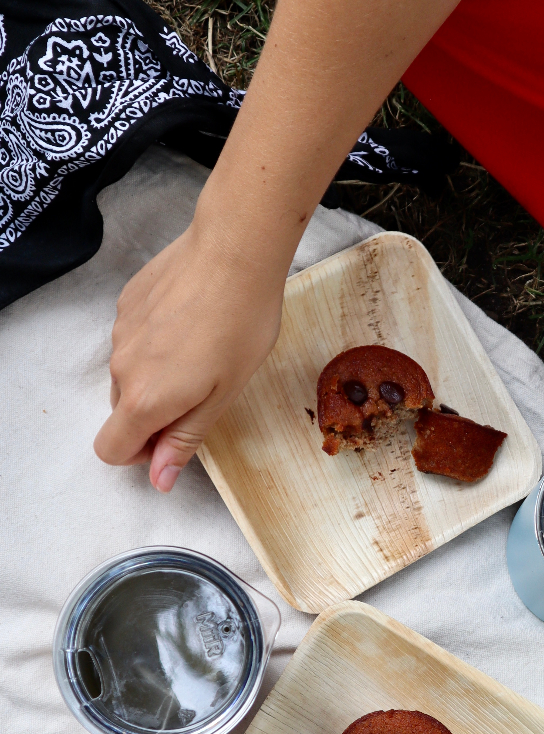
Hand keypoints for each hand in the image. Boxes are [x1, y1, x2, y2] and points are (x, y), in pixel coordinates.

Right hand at [93, 215, 285, 491]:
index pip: (111, 450)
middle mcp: (121, 368)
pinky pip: (135, 338)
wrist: (235, 253)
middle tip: (206, 388)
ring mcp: (120, 331)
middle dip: (157, 412)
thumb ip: (186, 437)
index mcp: (144, 399)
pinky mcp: (127, 302)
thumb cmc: (243, 325)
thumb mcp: (225, 393)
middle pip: (124, 411)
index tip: (177, 435)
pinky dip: (158, 340)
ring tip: (206, 347)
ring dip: (159, 374)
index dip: (142, 454)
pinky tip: (194, 319)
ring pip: (130, 372)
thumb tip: (158, 480)